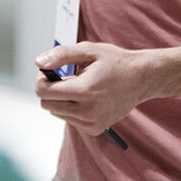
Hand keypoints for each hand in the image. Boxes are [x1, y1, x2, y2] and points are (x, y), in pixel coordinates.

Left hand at [34, 42, 153, 137]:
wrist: (141, 78)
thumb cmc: (116, 62)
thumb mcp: (89, 50)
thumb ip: (61, 55)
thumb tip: (39, 62)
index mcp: (83, 91)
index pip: (43, 92)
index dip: (41, 79)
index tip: (48, 72)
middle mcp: (87, 111)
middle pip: (47, 105)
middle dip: (50, 90)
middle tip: (64, 78)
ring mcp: (92, 123)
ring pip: (57, 113)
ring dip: (62, 100)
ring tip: (81, 87)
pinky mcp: (95, 129)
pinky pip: (70, 120)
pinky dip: (73, 109)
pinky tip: (88, 98)